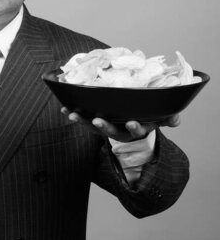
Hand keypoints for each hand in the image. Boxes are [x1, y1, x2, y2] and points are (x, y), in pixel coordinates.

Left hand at [61, 107, 180, 141]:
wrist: (130, 122)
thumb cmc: (144, 116)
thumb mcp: (157, 118)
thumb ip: (167, 118)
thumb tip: (176, 121)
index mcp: (136, 128)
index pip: (136, 130)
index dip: (134, 127)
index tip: (132, 122)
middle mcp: (119, 130)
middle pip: (111, 131)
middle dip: (104, 127)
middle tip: (97, 121)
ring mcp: (105, 127)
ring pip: (93, 126)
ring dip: (82, 121)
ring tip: (72, 114)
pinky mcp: (93, 122)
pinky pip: (82, 119)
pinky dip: (73, 114)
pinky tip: (64, 108)